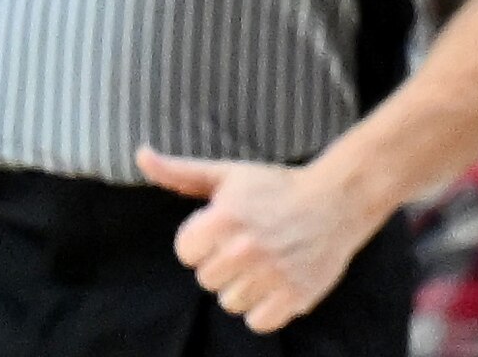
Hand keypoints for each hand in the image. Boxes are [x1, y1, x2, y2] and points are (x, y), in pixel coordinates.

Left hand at [138, 149, 376, 332]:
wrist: (337, 200)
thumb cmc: (275, 187)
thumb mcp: (227, 174)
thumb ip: (179, 172)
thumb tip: (140, 154)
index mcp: (224, 217)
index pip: (185, 253)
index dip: (202, 241)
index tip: (226, 228)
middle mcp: (245, 248)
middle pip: (207, 280)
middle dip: (224, 263)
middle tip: (251, 243)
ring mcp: (271, 275)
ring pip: (231, 303)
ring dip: (245, 287)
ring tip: (266, 261)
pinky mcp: (294, 297)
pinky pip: (258, 322)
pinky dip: (266, 308)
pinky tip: (277, 282)